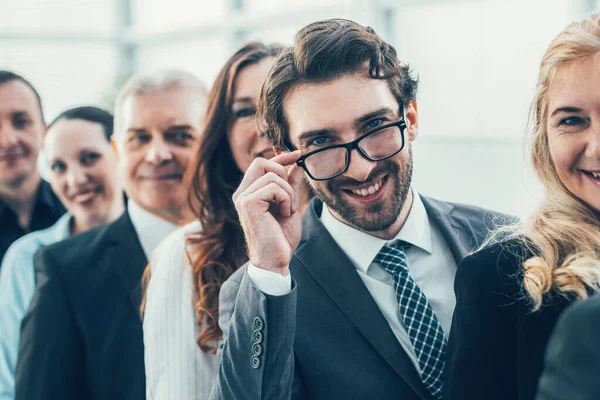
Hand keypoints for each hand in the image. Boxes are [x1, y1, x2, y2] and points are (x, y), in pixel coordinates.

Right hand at [233, 151, 304, 275]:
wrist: (276, 260)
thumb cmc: (281, 238)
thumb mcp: (290, 205)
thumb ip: (291, 185)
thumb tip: (296, 165)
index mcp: (249, 193)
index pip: (262, 164)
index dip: (281, 157)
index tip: (298, 155)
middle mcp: (242, 194)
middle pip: (262, 162)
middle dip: (283, 173)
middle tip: (291, 197)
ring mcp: (243, 198)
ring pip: (272, 176)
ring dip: (288, 192)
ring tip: (288, 210)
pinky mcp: (248, 204)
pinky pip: (274, 187)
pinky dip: (286, 199)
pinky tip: (284, 214)